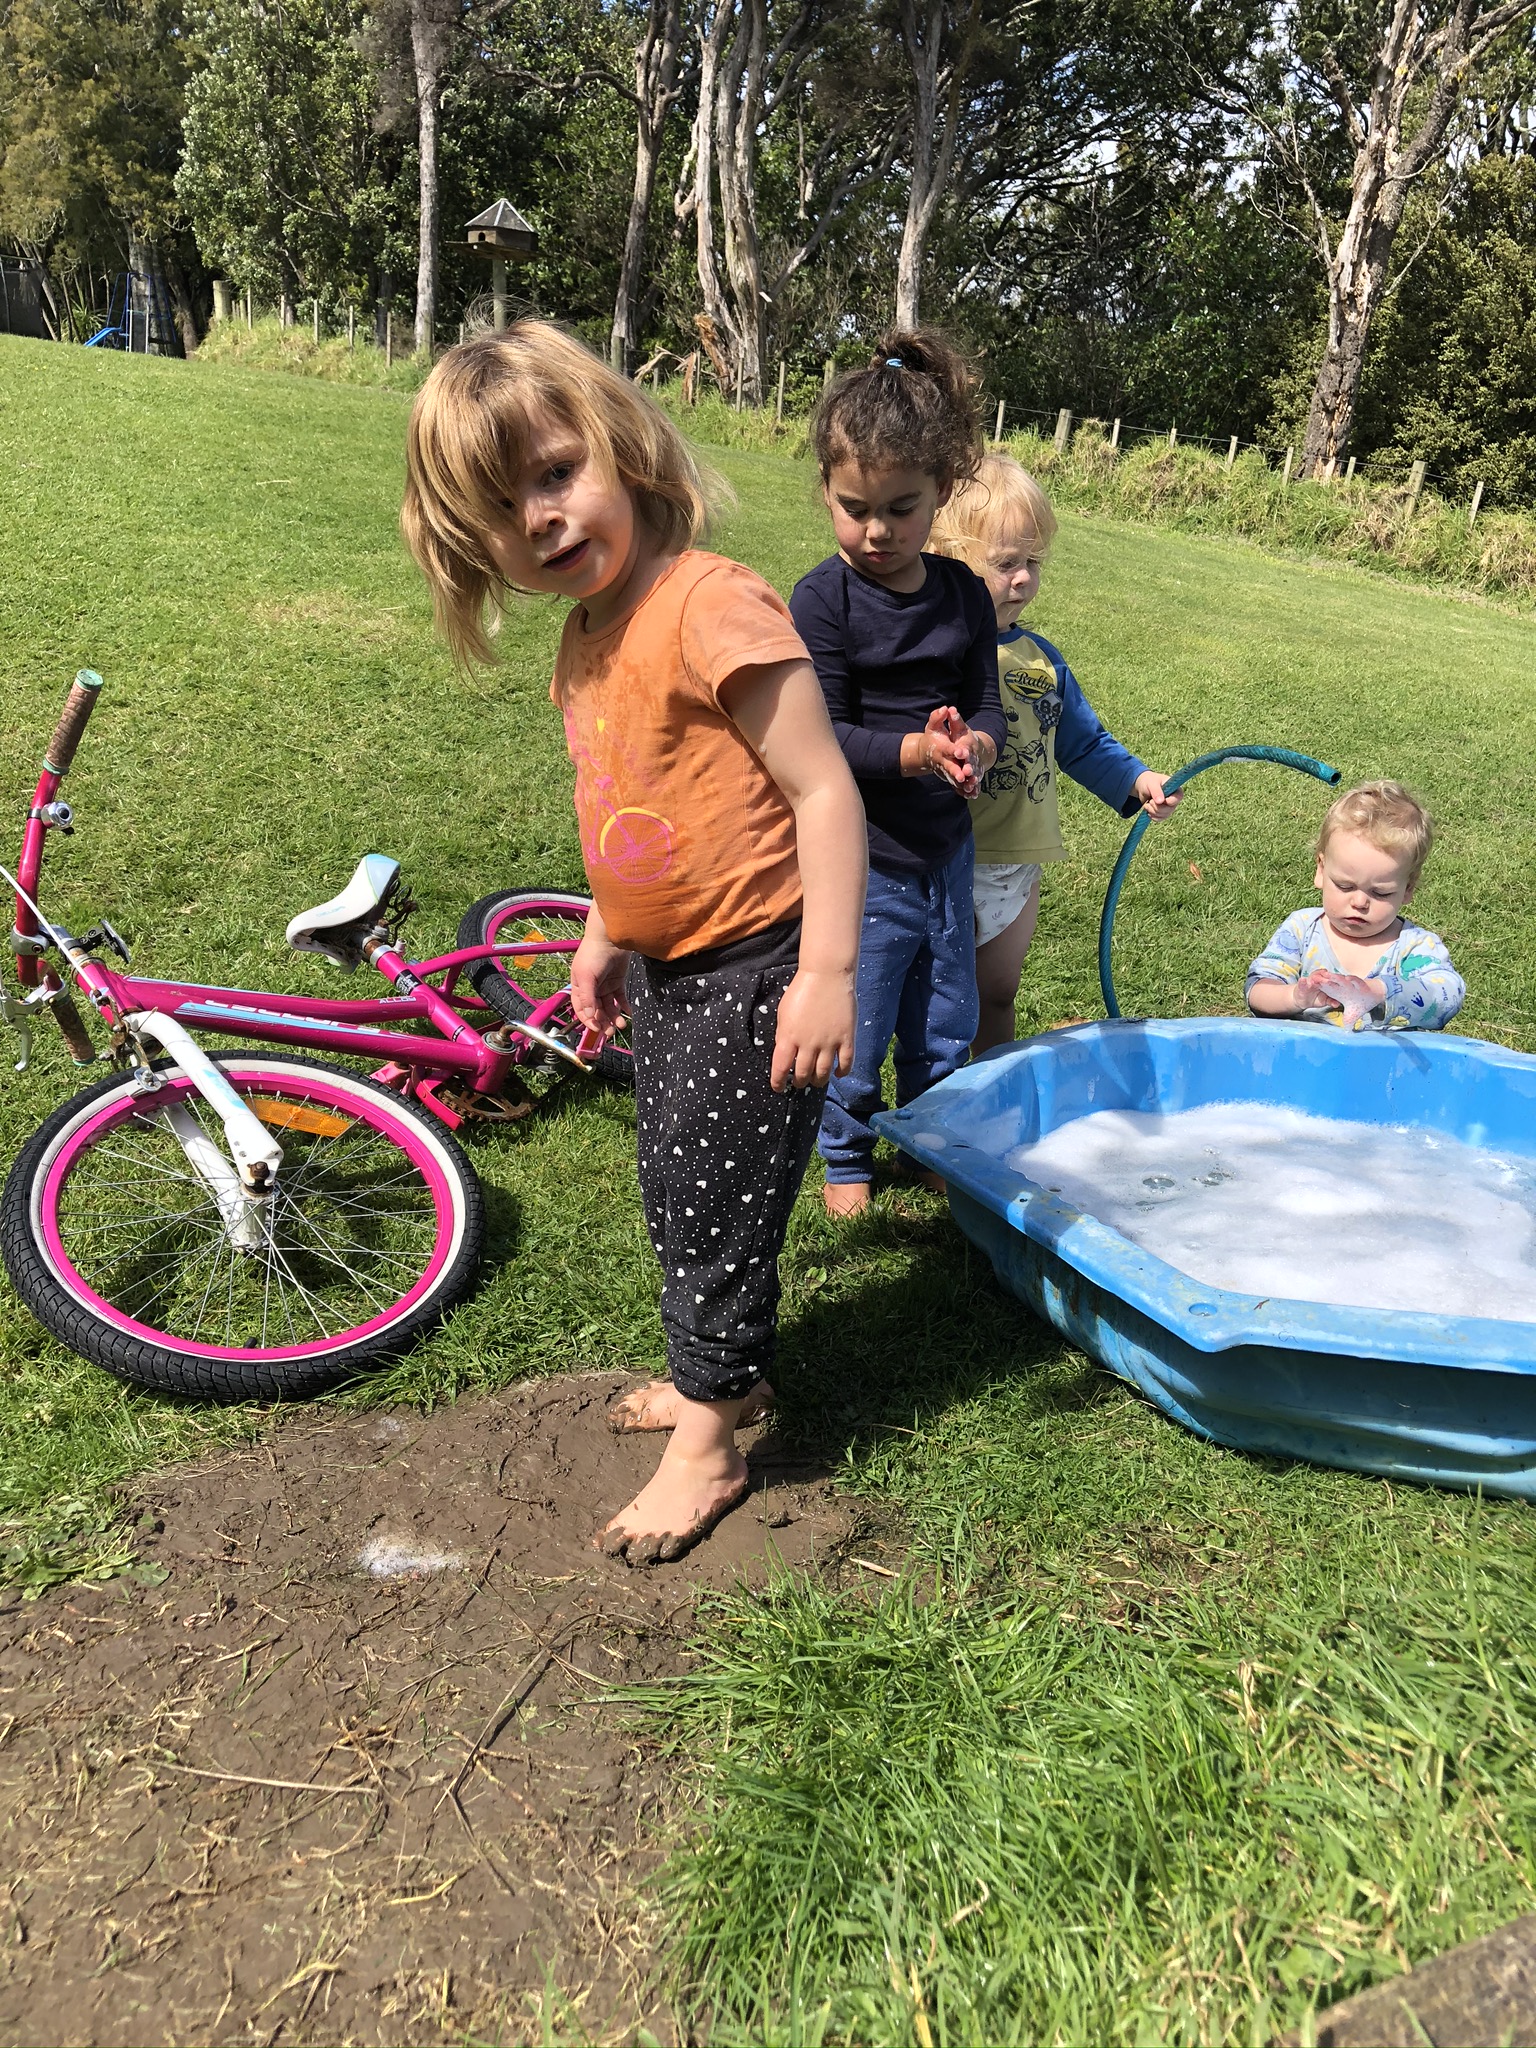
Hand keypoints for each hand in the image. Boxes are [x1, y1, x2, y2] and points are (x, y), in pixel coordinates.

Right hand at [570, 927, 631, 1044]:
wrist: (611, 937)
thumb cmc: (593, 954)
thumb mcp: (586, 976)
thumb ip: (587, 997)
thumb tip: (589, 1016)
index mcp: (579, 987)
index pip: (581, 1010)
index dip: (588, 1021)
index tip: (597, 1030)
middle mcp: (591, 988)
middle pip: (596, 1010)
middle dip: (603, 1022)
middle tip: (611, 1032)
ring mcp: (605, 985)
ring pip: (609, 1006)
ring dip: (614, 1017)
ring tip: (621, 1025)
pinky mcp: (617, 981)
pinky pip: (620, 998)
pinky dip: (624, 1006)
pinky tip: (629, 1013)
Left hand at [770, 968, 855, 1090]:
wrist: (827, 975)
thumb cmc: (802, 990)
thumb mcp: (783, 1013)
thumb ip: (783, 1034)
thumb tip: (786, 1052)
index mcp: (788, 1037)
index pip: (780, 1068)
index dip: (778, 1082)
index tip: (778, 1087)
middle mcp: (808, 1044)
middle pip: (803, 1074)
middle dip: (799, 1082)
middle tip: (800, 1082)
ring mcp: (829, 1042)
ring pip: (823, 1073)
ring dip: (818, 1080)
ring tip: (816, 1080)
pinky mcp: (846, 1038)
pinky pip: (846, 1063)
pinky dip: (842, 1072)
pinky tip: (838, 1073)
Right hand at [901, 707, 990, 795]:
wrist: (926, 753)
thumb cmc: (932, 738)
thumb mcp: (933, 725)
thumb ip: (938, 717)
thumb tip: (945, 708)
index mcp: (941, 748)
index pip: (949, 749)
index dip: (955, 751)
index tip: (962, 753)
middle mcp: (943, 761)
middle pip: (950, 767)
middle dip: (956, 772)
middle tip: (963, 776)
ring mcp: (946, 771)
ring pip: (954, 779)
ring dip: (962, 784)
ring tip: (971, 787)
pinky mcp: (949, 777)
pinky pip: (957, 785)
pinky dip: (964, 790)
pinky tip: (973, 794)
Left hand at [1135, 771, 1181, 820]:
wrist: (1143, 787)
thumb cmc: (1149, 782)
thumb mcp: (1152, 784)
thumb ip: (1156, 791)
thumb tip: (1161, 802)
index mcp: (1175, 790)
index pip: (1178, 798)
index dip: (1170, 801)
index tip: (1161, 800)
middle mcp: (1174, 800)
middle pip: (1169, 809)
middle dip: (1156, 807)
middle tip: (1150, 800)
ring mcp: (1169, 808)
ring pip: (1163, 815)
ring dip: (1152, 811)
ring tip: (1147, 803)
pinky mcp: (1163, 813)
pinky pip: (1159, 819)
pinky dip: (1152, 816)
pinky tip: (1148, 809)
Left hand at [1305, 969, 1384, 1027]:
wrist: (1376, 996)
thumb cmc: (1362, 1002)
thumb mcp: (1352, 1014)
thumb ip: (1346, 1021)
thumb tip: (1344, 1032)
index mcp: (1338, 992)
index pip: (1325, 989)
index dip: (1318, 988)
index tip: (1308, 986)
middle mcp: (1344, 987)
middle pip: (1331, 983)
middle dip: (1322, 981)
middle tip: (1312, 979)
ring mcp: (1352, 985)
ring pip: (1341, 980)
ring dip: (1335, 978)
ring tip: (1326, 975)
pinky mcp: (1361, 984)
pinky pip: (1356, 981)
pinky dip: (1352, 979)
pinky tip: (1347, 978)